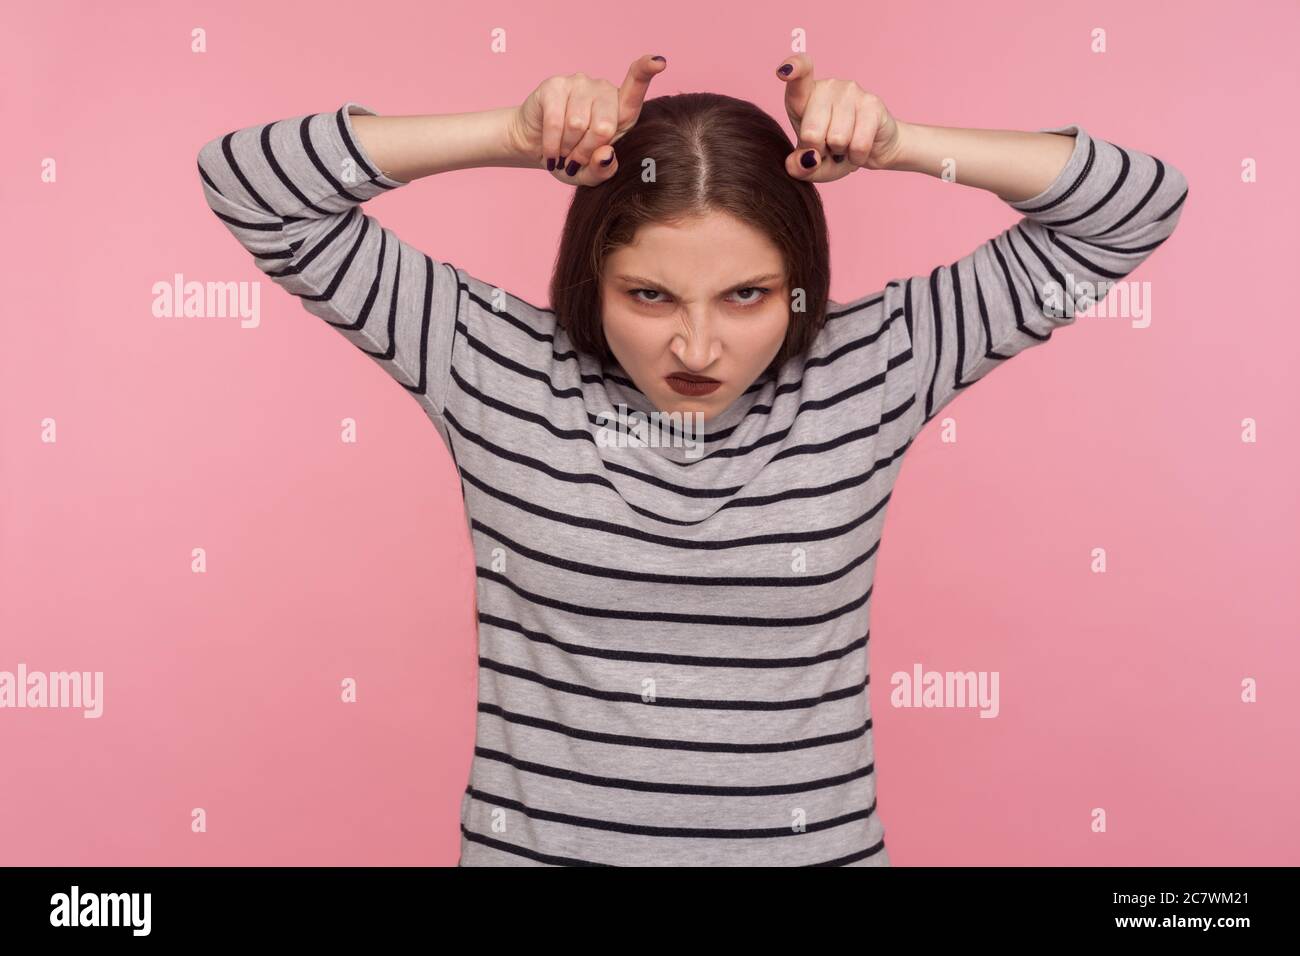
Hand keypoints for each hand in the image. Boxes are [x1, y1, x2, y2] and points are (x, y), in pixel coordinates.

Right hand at [507, 54, 667, 185]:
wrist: (535, 147)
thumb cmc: (569, 159)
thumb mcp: (590, 174)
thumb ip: (603, 171)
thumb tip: (606, 154)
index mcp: (621, 110)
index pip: (636, 86)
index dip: (647, 70)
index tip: (659, 61)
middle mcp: (603, 90)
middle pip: (604, 126)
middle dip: (586, 152)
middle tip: (575, 160)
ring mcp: (579, 83)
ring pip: (577, 125)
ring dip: (567, 148)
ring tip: (563, 153)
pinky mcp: (554, 85)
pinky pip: (555, 122)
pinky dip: (552, 145)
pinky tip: (550, 153)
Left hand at [775, 54, 905, 182]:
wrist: (874, 148)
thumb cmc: (835, 152)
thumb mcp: (811, 166)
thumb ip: (799, 168)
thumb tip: (808, 160)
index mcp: (804, 95)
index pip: (798, 75)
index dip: (793, 70)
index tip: (784, 72)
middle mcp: (827, 86)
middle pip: (811, 133)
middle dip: (820, 151)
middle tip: (829, 146)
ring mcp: (851, 91)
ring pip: (837, 140)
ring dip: (841, 152)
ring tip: (846, 144)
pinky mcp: (872, 104)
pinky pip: (859, 144)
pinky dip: (857, 157)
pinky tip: (859, 149)